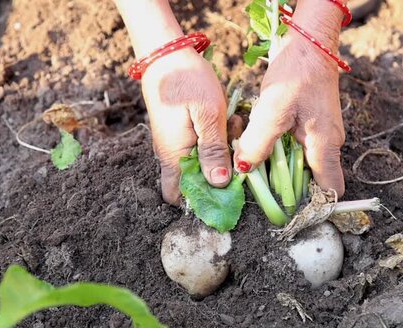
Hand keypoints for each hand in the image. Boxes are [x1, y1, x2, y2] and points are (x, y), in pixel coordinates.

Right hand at [142, 49, 230, 204]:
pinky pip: (202, 143)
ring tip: (233, 124)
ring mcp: (175, 142)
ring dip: (222, 149)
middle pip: (195, 180)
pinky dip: (218, 136)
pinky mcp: (182, 130)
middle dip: (220, 170)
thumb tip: (219, 184)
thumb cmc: (187, 82)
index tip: (227, 189)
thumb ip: (214, 151)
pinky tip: (228, 119)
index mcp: (173, 156)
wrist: (167, 52)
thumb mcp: (208, 116)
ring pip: (203, 160)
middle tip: (235, 145)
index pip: (178, 196)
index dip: (201, 200)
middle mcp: (170, 154)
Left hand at [233, 33, 345, 195]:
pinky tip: (262, 142)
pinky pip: (298, 148)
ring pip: (303, 164)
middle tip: (258, 185)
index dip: (311, 205)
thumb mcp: (272, 110)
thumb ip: (258, 143)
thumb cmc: (296, 75)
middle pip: (312, 181)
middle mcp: (328, 145)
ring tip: (255, 162)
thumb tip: (244, 170)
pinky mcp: (313, 125)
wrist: (309, 44)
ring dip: (281, 167)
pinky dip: (281, 151)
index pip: (330, 191)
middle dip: (287, 187)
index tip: (285, 209)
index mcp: (325, 146)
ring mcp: (322, 135)